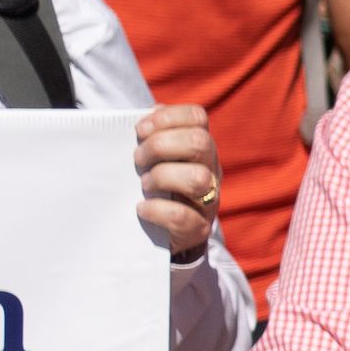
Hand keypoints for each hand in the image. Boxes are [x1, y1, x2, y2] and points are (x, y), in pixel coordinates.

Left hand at [133, 104, 221, 262]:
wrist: (162, 236)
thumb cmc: (155, 188)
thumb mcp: (155, 158)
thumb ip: (153, 135)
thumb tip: (148, 114)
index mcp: (200, 148)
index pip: (197, 117)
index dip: (168, 118)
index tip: (140, 130)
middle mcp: (211, 170)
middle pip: (200, 143)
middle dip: (160, 146)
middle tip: (138, 159)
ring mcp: (209, 200)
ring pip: (199, 178)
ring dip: (162, 177)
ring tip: (144, 184)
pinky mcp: (198, 229)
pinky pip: (183, 216)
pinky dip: (157, 210)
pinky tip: (142, 208)